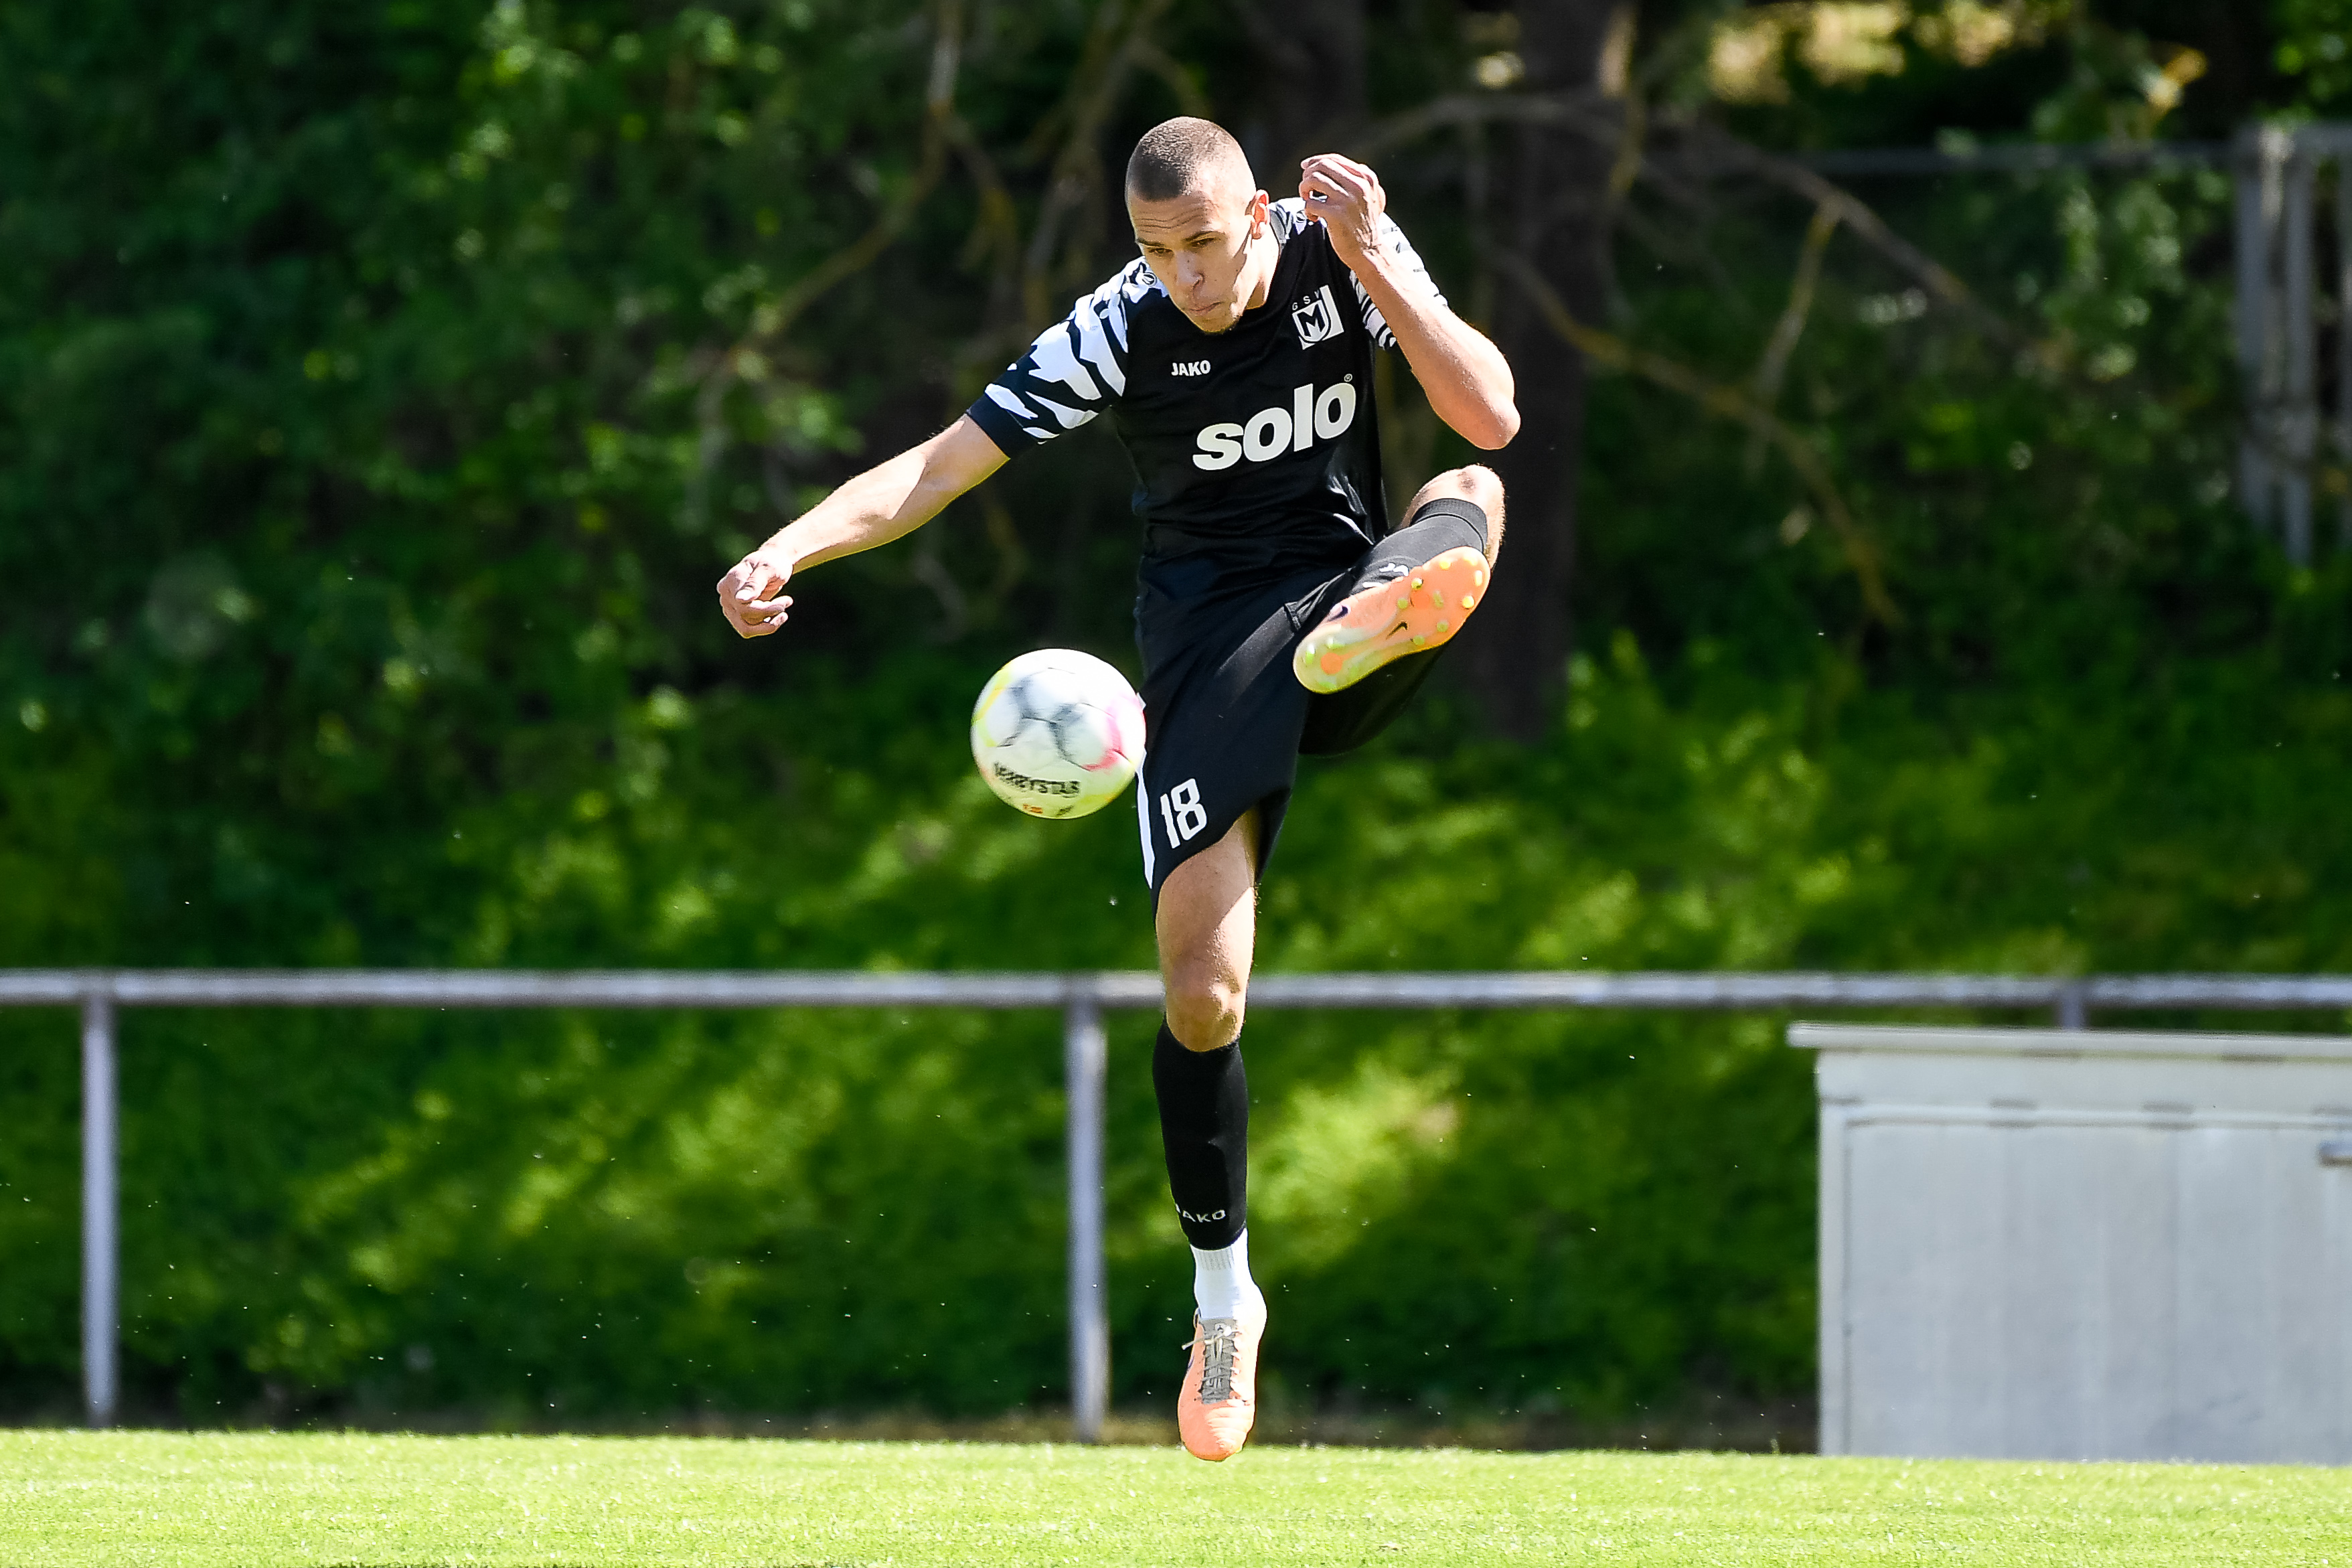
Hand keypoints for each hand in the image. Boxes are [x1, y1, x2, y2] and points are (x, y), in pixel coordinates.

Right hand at [716, 545, 795, 638]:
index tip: (788, 600)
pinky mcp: (738, 617)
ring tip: (785, 605)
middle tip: (788, 601)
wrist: (773, 564)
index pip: (743, 604)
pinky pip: (750, 630)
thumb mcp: (768, 569)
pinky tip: (779, 615)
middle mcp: (726, 596)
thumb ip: (754, 583)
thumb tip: (740, 600)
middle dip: (770, 612)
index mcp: (730, 581)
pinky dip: (767, 625)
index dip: (765, 609)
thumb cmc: (772, 563)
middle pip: (744, 617)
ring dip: (770, 622)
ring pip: (746, 628)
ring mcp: (730, 608)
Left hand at [1297, 153, 1386, 270]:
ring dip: (1304, 189)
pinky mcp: (1336, 216)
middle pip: (1321, 166)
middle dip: (1307, 175)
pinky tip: (1314, 218)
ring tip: (1308, 200)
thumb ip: (1361, 178)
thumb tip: (1337, 163)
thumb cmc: (1365, 223)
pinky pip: (1310, 203)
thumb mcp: (1373, 196)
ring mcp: (1347, 200)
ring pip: (1313, 179)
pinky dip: (1307, 209)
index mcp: (1366, 177)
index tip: (1305, 167)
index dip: (1315, 161)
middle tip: (1306, 189)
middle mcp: (1359, 186)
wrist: (1368, 251)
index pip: (1334, 159)